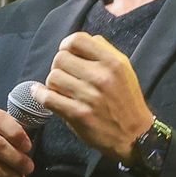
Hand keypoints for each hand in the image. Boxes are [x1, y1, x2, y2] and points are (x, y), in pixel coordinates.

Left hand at [42, 32, 153, 160]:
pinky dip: (40, 95)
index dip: (67, 46)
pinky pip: (48, 98)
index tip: (68, 54)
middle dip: (59, 66)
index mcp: (113, 62)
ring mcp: (89, 96)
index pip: (77, 40)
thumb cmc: (126, 100)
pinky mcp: (78, 114)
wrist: (135, 135)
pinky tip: (41, 94)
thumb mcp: (124, 69)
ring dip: (53, 83)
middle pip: (60, 58)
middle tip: (66, 76)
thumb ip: (103, 51)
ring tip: (62, 90)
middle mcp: (101, 76)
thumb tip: (77, 42)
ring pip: (53, 77)